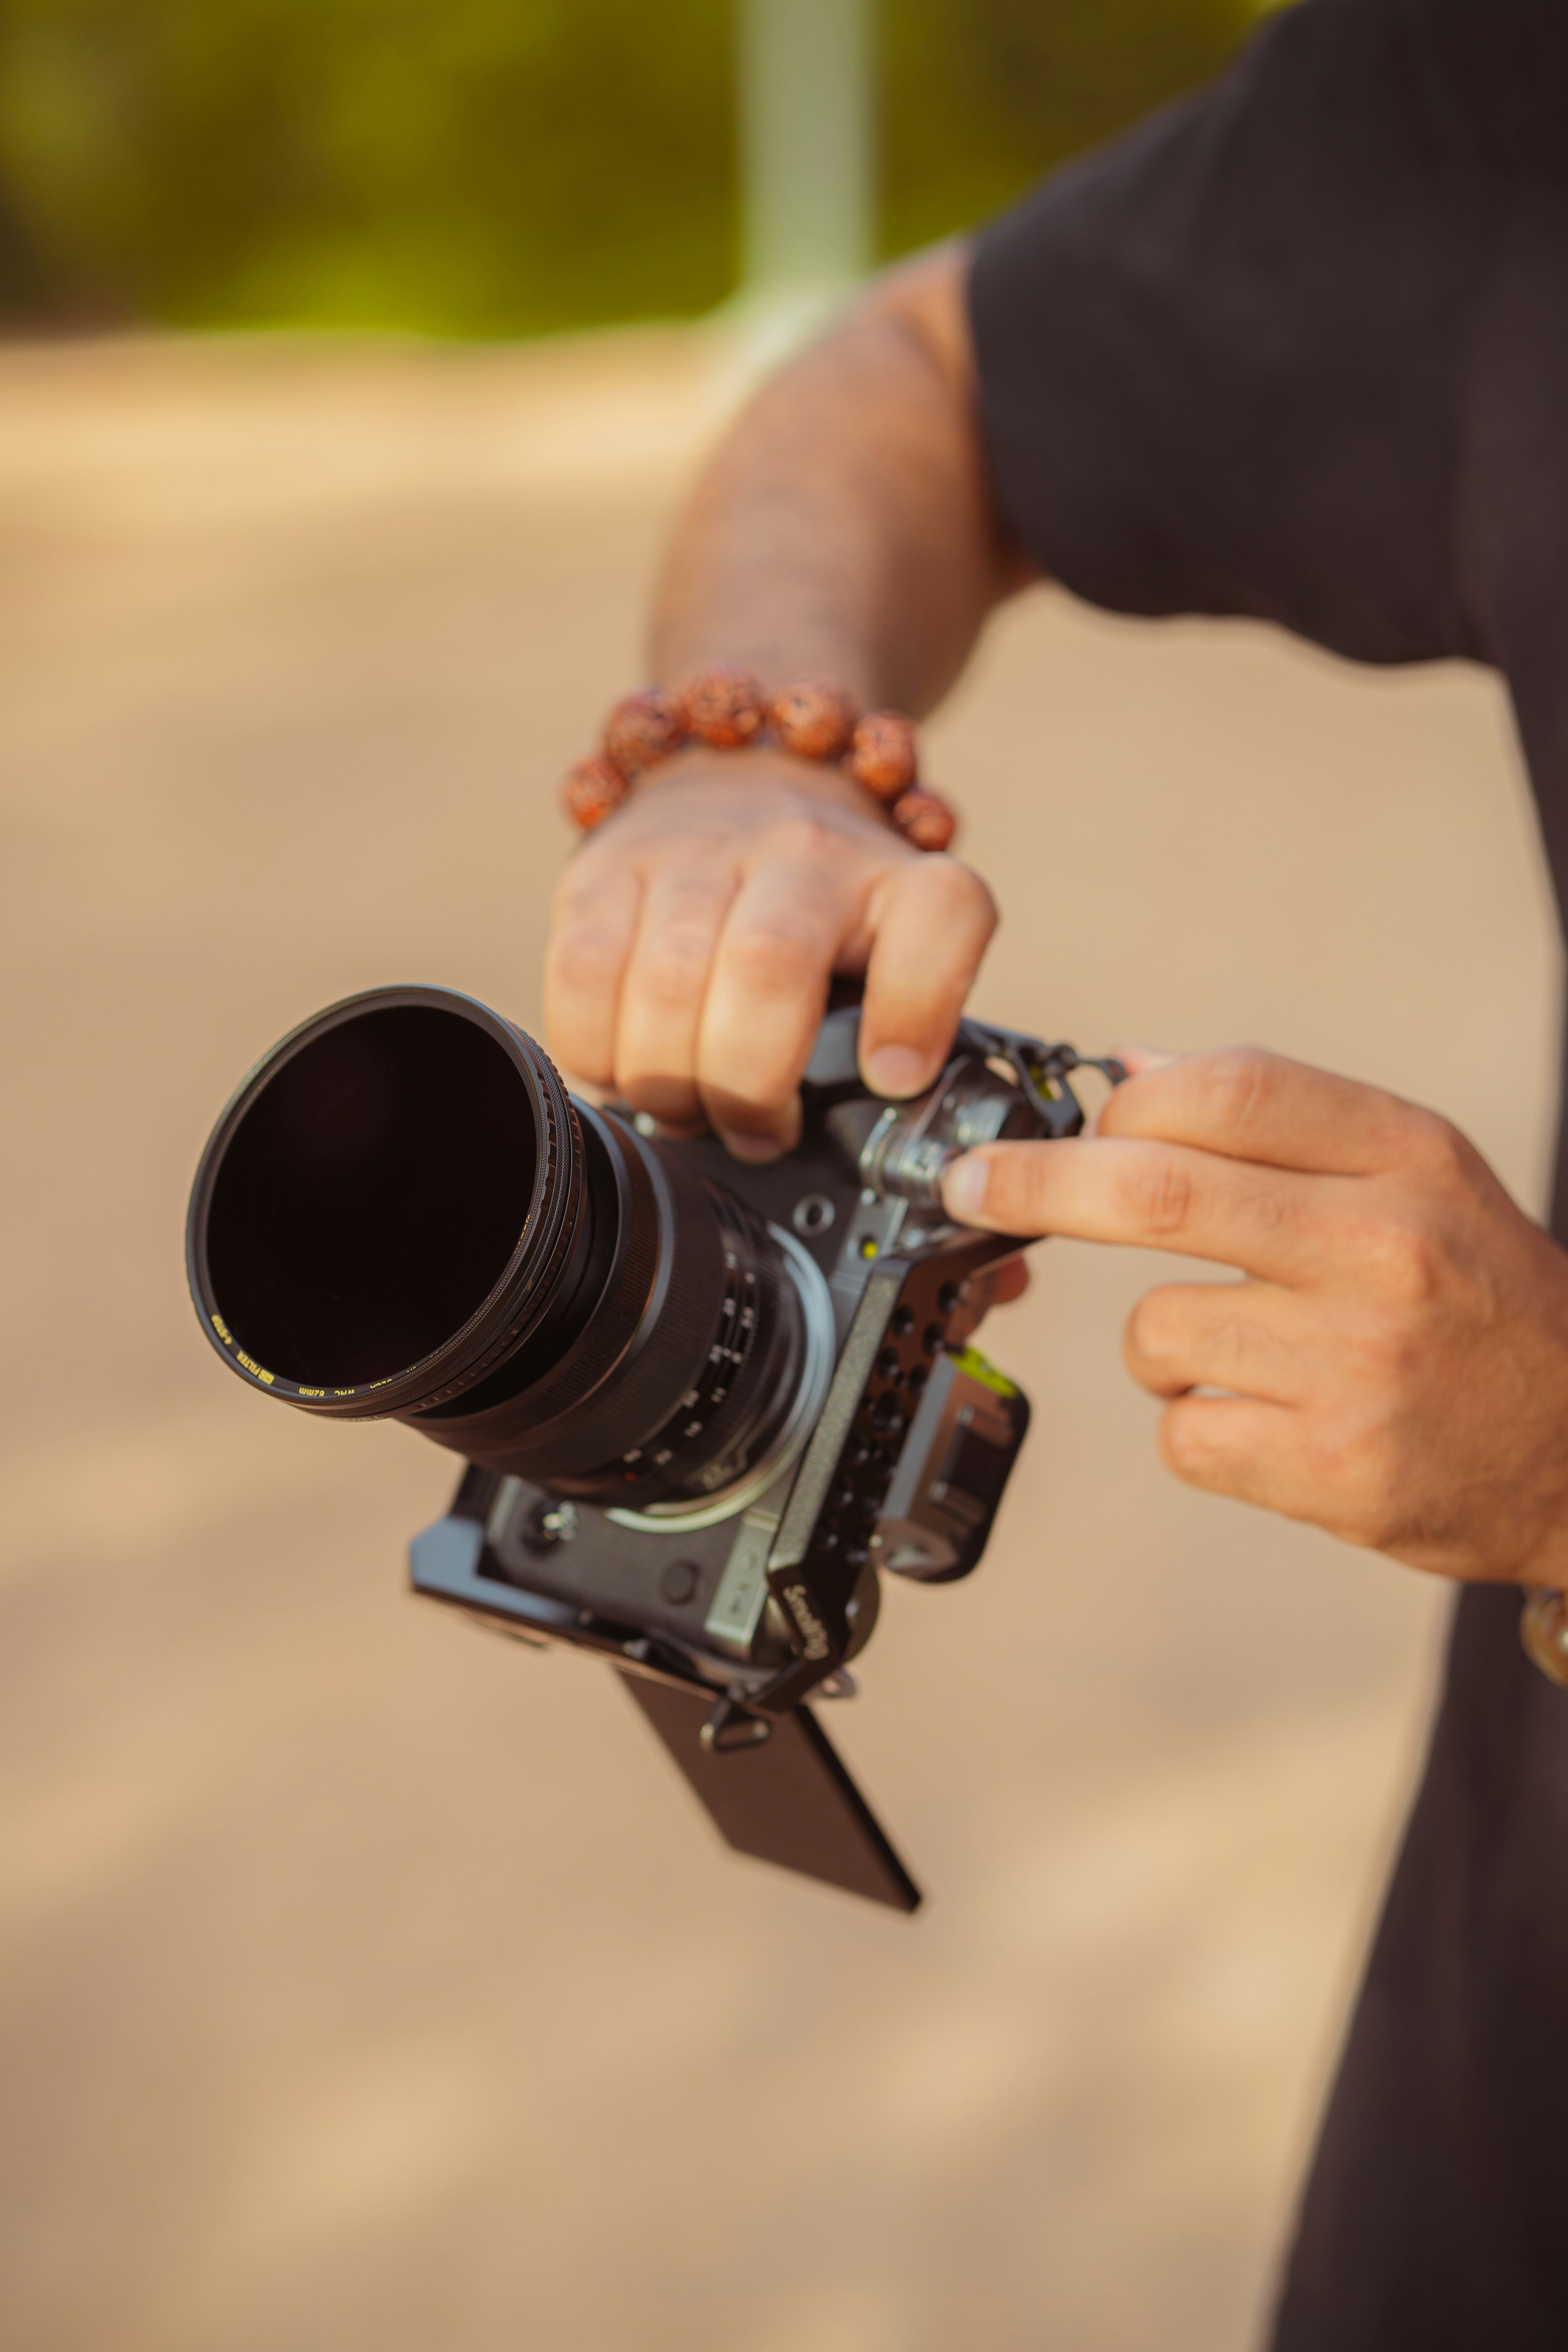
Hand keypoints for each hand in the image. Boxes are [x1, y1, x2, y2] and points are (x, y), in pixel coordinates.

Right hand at [544, 747, 995, 1159]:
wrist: (749, 781)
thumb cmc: (830, 908)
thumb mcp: (905, 948)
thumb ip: (920, 1014)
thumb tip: (888, 1089)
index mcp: (897, 878)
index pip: (940, 914)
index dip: (918, 1005)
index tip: (893, 1076)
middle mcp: (801, 846)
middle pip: (767, 966)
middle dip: (749, 1084)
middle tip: (755, 1133)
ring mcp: (695, 848)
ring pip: (667, 979)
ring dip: (670, 1080)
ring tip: (687, 1112)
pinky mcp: (605, 866)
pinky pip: (582, 973)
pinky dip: (595, 1050)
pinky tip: (623, 1073)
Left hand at [939, 1046, 1567, 1588]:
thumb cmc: (1481, 1298)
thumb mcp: (1421, 1174)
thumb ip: (1283, 1116)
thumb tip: (1129, 1070)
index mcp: (1407, 1159)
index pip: (1227, 1090)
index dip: (1119, 1102)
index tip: (1063, 1123)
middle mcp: (1384, 1250)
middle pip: (1158, 1188)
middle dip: (1037, 1182)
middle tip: (974, 1186)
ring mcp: (1356, 1365)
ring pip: (1156, 1328)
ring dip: (1159, 1344)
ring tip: (1242, 1353)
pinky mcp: (1332, 1469)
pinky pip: (1183, 1431)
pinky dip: (1197, 1425)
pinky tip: (1270, 1420)